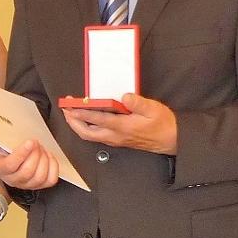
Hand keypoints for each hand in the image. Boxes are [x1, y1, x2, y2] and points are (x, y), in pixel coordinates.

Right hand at [0, 133, 58, 189]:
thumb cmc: (3, 154)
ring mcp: (27, 184)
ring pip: (40, 176)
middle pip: (27, 172)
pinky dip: (53, 167)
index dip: (22, 154)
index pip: (11, 165)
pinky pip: (50, 180)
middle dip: (35, 155)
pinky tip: (48, 156)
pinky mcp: (40, 185)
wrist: (10, 162)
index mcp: (1, 169)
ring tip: (42, 149)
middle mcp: (13, 180)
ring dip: (44, 160)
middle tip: (36, 143)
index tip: (30, 142)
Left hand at [62, 93, 177, 154]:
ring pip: (89, 136)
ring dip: (77, 125)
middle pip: (86, 132)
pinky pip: (95, 136)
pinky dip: (85, 128)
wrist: (171, 141)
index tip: (71, 105)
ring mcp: (115, 139)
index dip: (82, 112)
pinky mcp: (117, 140)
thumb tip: (124, 96)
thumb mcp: (153, 109)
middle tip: (65, 109)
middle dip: (73, 121)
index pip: (97, 119)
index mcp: (122, 127)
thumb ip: (137, 103)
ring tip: (70, 113)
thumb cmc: (163, 124)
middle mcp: (115, 135)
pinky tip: (84, 120)